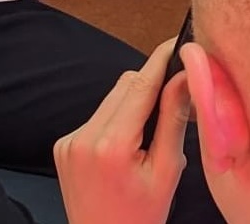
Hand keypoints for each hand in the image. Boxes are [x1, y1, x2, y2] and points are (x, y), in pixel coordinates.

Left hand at [54, 40, 190, 223]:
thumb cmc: (140, 218)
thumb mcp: (167, 172)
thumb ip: (173, 121)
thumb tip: (186, 78)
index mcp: (111, 145)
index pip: (140, 85)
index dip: (161, 61)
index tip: (177, 43)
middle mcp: (84, 137)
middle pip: (124, 86)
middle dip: (150, 89)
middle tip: (173, 104)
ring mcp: (69, 141)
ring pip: (111, 99)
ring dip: (132, 106)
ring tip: (147, 139)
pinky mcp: (63, 146)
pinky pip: (97, 117)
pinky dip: (115, 122)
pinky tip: (125, 150)